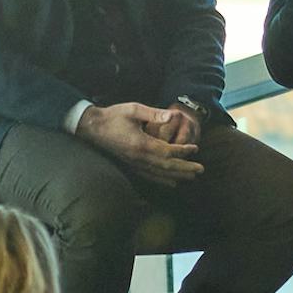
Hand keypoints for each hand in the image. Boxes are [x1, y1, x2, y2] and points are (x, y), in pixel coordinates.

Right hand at [82, 103, 204, 183]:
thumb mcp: (133, 109)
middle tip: (201, 170)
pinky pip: (149, 176)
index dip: (183, 151)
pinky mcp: (130, 165)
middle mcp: (139, 158)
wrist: (92, 127)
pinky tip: (171, 183)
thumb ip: (154, 113)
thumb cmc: (113, 116)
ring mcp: (134, 164)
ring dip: (177, 176)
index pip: (168, 151)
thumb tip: (173, 115)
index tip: (195, 148)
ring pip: (159, 174)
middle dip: (185, 169)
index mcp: (141, 144)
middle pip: (166, 167)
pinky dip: (162, 180)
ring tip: (191, 177)